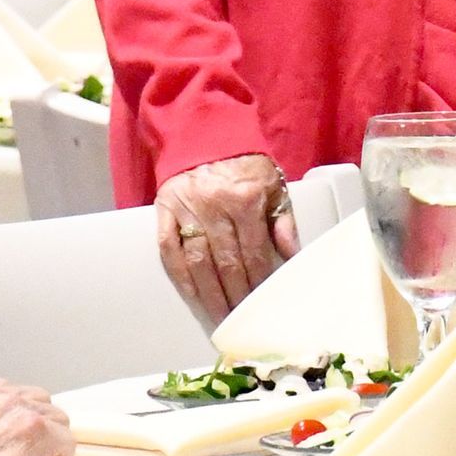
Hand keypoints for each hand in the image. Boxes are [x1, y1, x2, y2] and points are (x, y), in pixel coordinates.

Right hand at [154, 154, 299, 325]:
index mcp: (245, 200)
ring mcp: (186, 211)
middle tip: (241, 319)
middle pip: (225, 262)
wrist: (207, 136)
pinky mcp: (164, 212)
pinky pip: (169, 251)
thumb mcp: (273, 185)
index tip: (263, 302)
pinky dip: (180, 276)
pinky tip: (193, 295)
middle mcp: (214, 207)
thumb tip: (292, 255)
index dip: (258, 279)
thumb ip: (283, 220)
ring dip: (209, 293)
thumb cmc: (245, 165)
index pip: (253, 251)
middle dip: (235, 294)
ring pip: (197, 262)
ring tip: (219, 316)